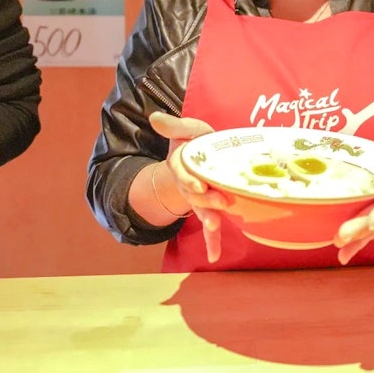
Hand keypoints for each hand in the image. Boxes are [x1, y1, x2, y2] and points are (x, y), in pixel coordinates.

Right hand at [149, 111, 229, 262]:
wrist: (198, 158)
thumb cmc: (195, 143)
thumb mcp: (186, 131)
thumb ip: (173, 126)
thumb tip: (154, 117)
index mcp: (182, 165)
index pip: (182, 172)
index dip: (189, 179)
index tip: (198, 184)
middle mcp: (188, 184)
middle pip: (193, 194)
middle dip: (204, 200)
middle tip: (219, 202)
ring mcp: (199, 198)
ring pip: (202, 210)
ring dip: (207, 219)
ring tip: (213, 225)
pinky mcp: (210, 207)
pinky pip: (211, 227)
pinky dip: (212, 242)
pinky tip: (214, 257)